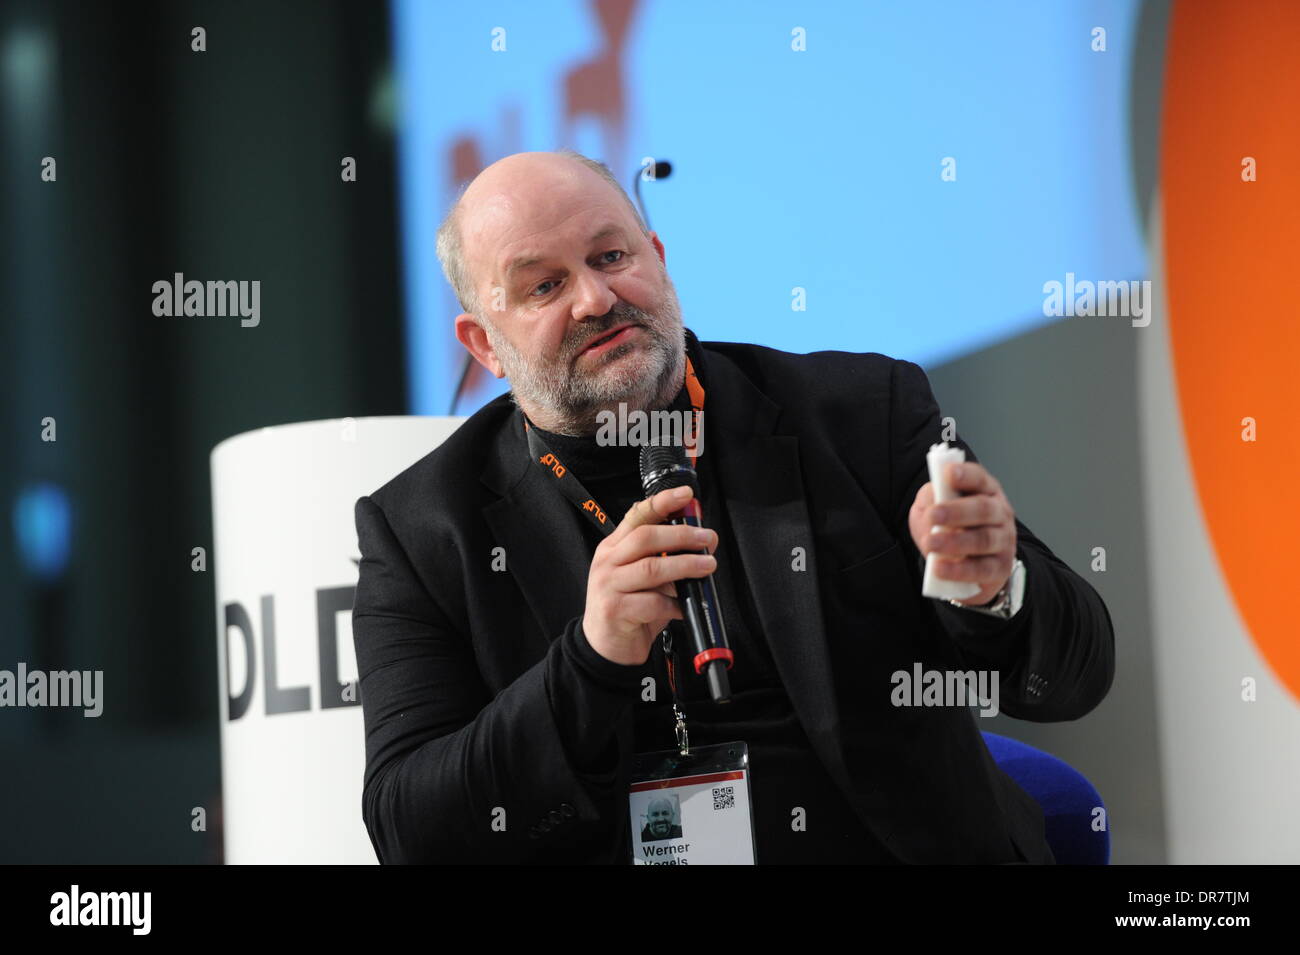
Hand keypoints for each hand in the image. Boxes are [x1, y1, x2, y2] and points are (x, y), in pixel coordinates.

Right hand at [582, 485, 718, 665]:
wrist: (605, 645)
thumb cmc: (629, 607)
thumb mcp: (640, 575)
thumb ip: (662, 557)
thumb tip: (701, 540)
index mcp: (614, 547)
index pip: (637, 515)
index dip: (662, 502)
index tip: (685, 495)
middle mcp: (607, 561)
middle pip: (645, 537)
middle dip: (681, 535)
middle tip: (707, 538)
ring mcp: (608, 585)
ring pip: (652, 568)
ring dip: (685, 565)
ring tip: (707, 565)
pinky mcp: (615, 610)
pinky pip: (652, 602)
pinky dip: (674, 604)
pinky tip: (684, 606)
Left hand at [908, 461, 1016, 606]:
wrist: (965, 564)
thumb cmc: (948, 528)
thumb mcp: (933, 507)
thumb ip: (930, 499)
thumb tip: (931, 499)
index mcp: (985, 491)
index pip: (979, 478)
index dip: (965, 475)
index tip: (948, 473)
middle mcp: (1000, 513)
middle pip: (983, 509)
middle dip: (957, 511)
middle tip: (933, 515)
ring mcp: (1003, 541)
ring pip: (984, 540)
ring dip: (956, 542)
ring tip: (931, 543)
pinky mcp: (1000, 568)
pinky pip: (982, 569)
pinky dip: (959, 570)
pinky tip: (939, 568)